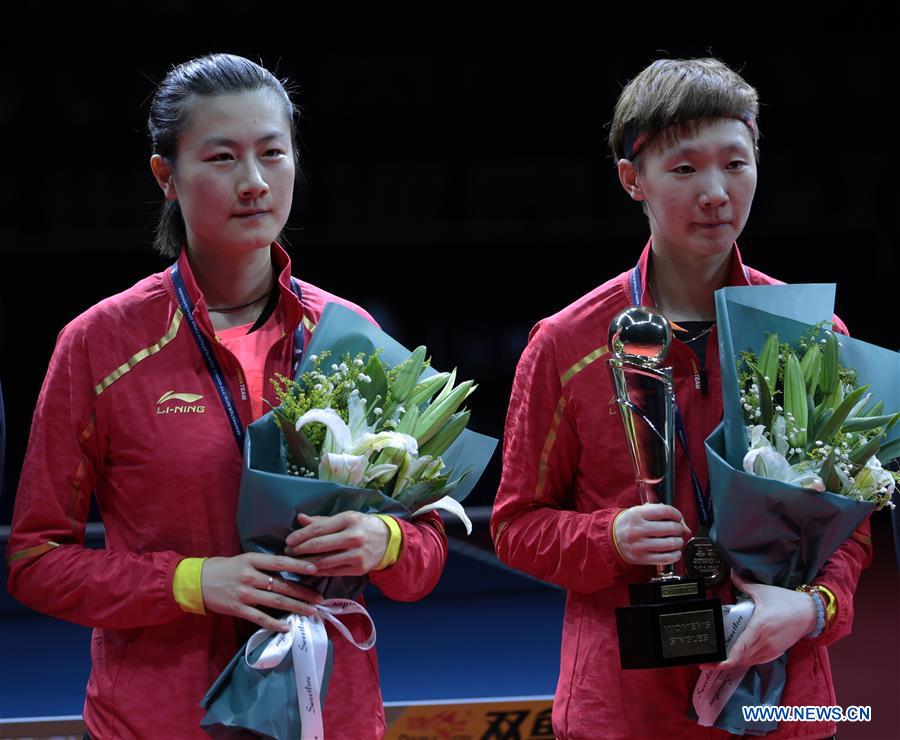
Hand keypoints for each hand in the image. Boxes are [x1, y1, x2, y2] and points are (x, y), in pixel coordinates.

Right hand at [201, 552, 321, 632]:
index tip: (315, 569)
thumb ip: (263, 565)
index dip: (298, 565)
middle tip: (320, 598)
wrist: (197, 582)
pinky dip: (274, 623)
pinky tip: (287, 626)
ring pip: (276, 601)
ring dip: (296, 607)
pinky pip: (260, 618)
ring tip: (312, 612)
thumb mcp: (243, 559)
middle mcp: (249, 576)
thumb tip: (288, 569)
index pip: (280, 562)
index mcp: (252, 560)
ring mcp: (244, 594)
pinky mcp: (237, 609)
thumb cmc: (223, 568)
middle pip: (282, 585)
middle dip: (304, 592)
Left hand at [284, 512, 389, 575]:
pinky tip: (309, 569)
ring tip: (295, 561)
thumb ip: (322, 520)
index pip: (318, 529)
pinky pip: (332, 572)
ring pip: (324, 562)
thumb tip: (300, 518)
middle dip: (299, 550)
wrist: (387, 540)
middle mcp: (353, 537)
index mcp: (348, 519)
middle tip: (288, 552)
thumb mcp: (345, 517)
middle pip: (319, 545)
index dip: (300, 536)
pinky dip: (318, 571)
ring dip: (306, 563)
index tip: (288, 540)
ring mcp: (356, 555)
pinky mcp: (358, 569)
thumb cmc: (362, 526)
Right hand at [613, 503, 690, 565]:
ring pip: (670, 543)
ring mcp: (639, 545)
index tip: (677, 517)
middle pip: (670, 528)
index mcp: (637, 514)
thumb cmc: (631, 524)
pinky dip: (675, 555)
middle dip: (679, 529)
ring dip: (679, 542)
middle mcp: (638, 529)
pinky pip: (666, 558)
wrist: (612, 538)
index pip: (665, 511)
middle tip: (677, 530)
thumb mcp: (641, 512)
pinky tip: (674, 552)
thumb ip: (662, 514)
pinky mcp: (642, 558)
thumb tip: (685, 528)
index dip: (676, 514)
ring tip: (676, 540)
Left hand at [699, 571, 817, 669]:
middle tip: (709, 659)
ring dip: (735, 661)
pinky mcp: (776, 652)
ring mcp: (771, 649)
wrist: (810, 613)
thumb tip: (731, 573)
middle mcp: (765, 642)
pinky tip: (738, 655)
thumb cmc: (787, 601)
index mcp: (759, 627)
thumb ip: (744, 584)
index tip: (713, 662)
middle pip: (741, 658)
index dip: (725, 660)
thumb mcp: (762, 591)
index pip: (739, 649)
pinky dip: (746, 659)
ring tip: (720, 657)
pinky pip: (757, 660)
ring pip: (749, 661)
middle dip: (724, 661)